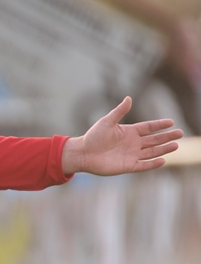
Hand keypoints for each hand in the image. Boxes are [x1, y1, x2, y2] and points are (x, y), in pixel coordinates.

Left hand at [62, 97, 182, 174]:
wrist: (83, 154)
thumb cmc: (93, 137)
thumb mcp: (107, 122)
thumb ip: (119, 111)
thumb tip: (129, 98)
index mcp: (129, 132)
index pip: (148, 127)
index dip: (159, 125)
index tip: (171, 122)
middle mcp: (132, 143)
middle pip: (154, 139)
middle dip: (167, 136)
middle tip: (180, 133)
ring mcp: (131, 155)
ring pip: (152, 152)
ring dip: (164, 149)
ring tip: (176, 145)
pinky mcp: (128, 166)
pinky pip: (143, 165)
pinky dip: (153, 163)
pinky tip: (163, 160)